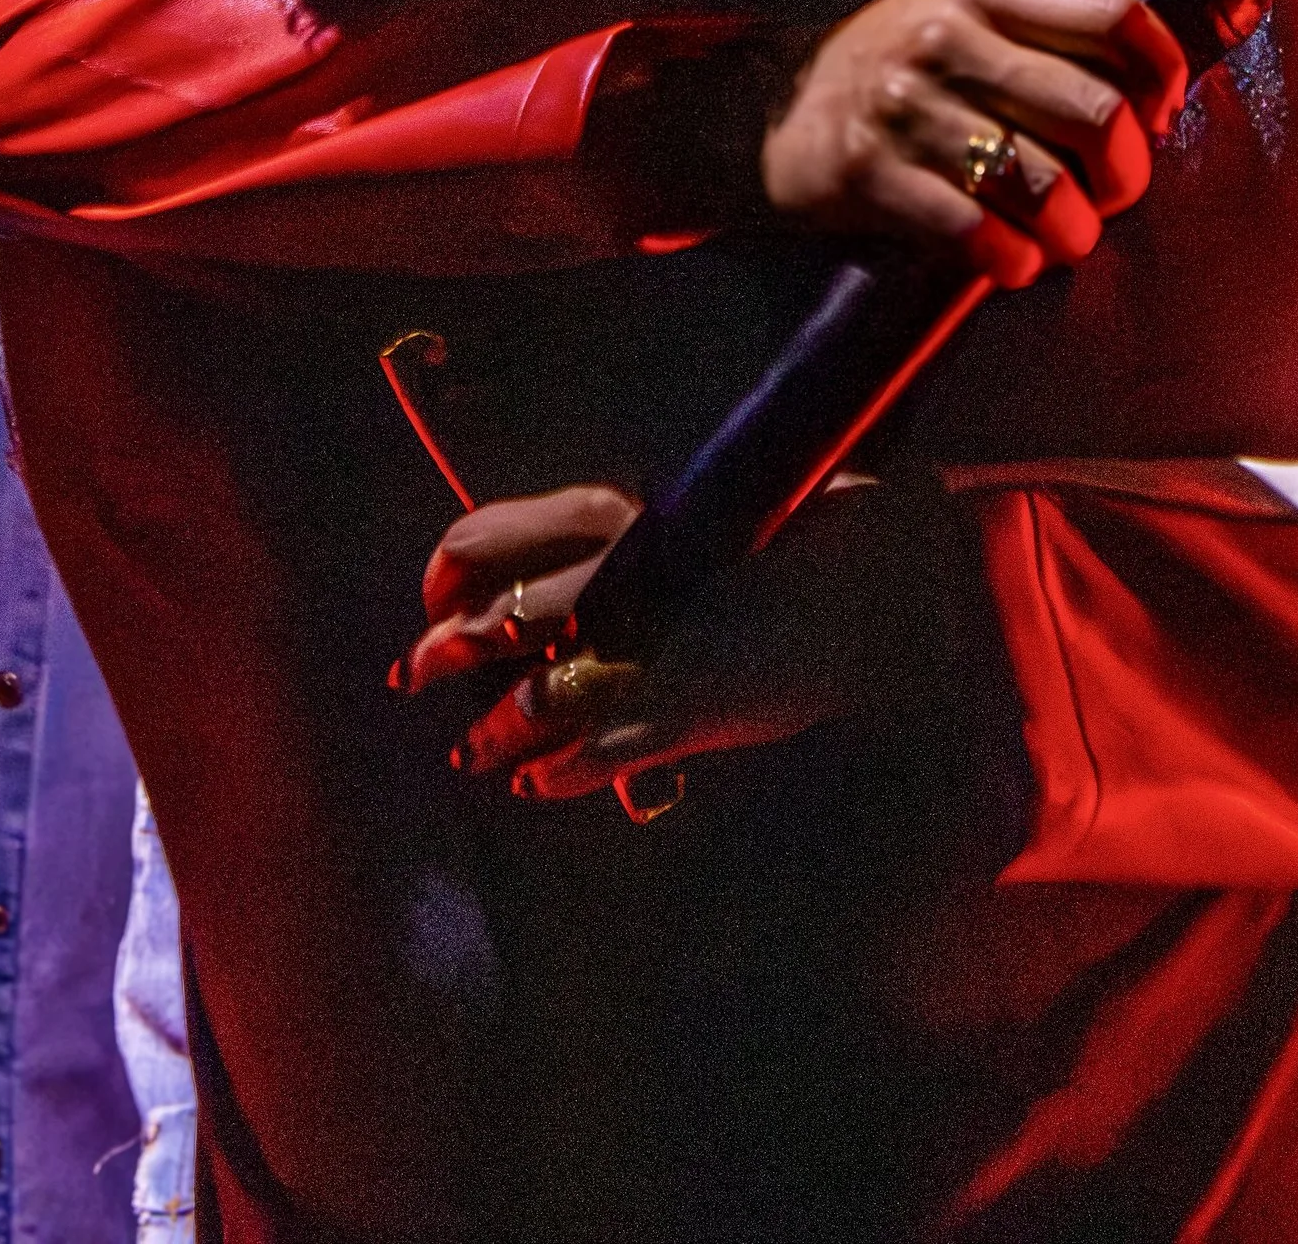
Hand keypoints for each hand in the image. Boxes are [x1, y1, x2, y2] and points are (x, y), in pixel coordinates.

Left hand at [397, 480, 876, 800]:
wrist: (881, 593)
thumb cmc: (787, 551)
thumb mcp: (699, 522)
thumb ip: (630, 539)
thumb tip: (547, 574)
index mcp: (626, 517)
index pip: (495, 533)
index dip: (450, 566)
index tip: (438, 594)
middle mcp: (630, 578)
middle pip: (502, 618)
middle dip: (449, 653)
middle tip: (416, 676)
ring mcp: (659, 649)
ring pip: (539, 697)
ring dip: (495, 729)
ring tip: (472, 751)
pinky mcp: (688, 712)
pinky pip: (597, 754)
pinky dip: (558, 773)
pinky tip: (538, 781)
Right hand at [761, 0, 1186, 288]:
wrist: (758, 108)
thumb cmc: (886, 68)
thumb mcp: (955, 19)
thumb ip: (1038, 39)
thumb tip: (1145, 100)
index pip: (1109, 13)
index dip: (1162, 68)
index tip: (1162, 112)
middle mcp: (944, 38)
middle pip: (1094, 113)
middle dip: (1127, 174)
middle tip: (1114, 196)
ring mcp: (904, 107)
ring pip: (1045, 185)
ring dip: (1074, 232)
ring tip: (1066, 239)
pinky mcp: (868, 175)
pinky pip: (977, 233)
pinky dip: (1013, 260)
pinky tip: (1012, 260)